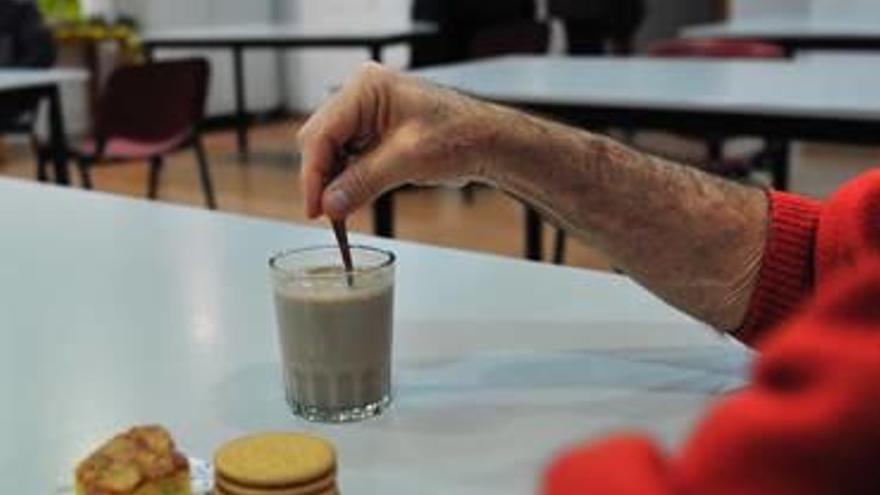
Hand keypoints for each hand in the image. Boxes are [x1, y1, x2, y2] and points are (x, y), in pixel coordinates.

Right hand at [296, 62, 496, 218]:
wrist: (488, 142)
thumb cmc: (459, 136)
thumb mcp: (407, 161)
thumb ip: (362, 183)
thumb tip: (329, 205)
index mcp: (366, 88)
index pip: (322, 133)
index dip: (313, 174)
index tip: (315, 208)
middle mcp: (362, 94)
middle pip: (321, 140)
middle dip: (321, 177)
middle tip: (326, 213)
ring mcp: (367, 111)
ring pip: (331, 150)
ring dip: (333, 180)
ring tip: (339, 209)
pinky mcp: (374, 129)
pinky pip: (348, 155)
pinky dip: (347, 177)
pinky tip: (351, 197)